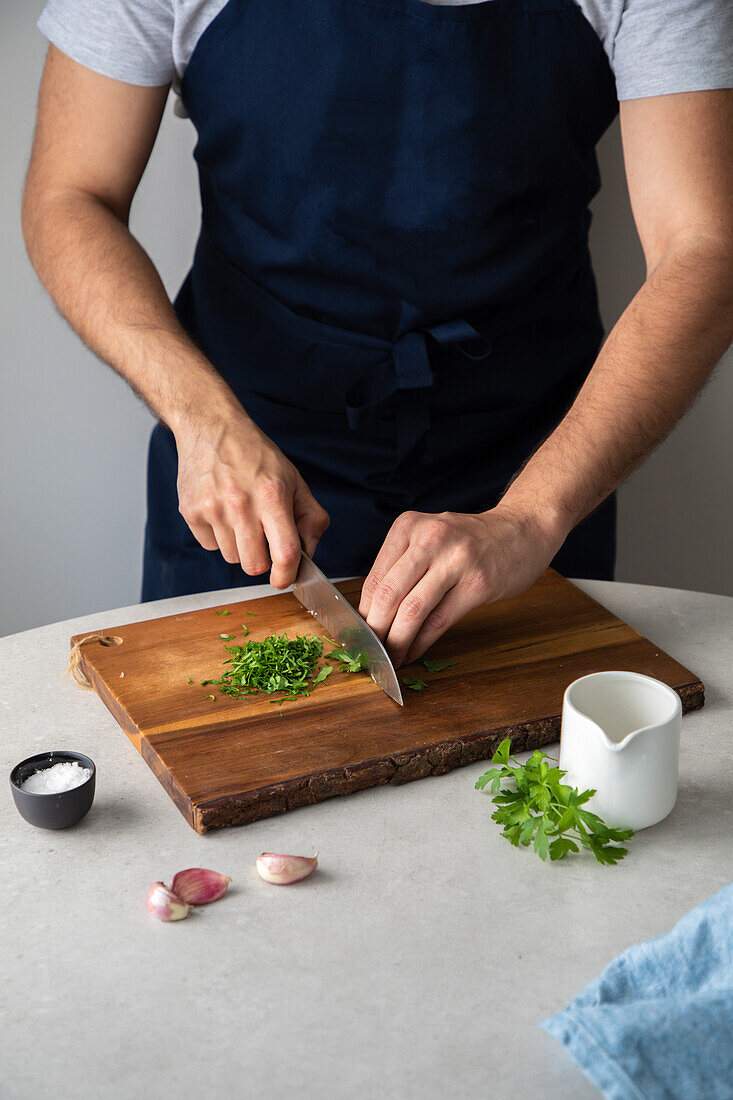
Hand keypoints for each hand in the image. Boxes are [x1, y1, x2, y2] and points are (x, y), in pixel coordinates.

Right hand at [176, 408, 329, 588]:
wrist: (211, 428)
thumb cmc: (255, 455)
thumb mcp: (294, 479)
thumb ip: (310, 518)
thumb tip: (309, 553)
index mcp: (272, 495)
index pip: (285, 552)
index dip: (286, 574)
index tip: (284, 579)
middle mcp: (241, 504)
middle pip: (254, 566)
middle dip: (262, 561)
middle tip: (262, 539)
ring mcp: (212, 509)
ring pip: (232, 558)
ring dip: (240, 546)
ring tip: (240, 516)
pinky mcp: (191, 511)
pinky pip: (210, 546)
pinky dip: (218, 536)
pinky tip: (221, 510)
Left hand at [358, 504, 566, 666]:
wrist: (521, 530)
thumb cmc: (470, 541)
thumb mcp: (429, 538)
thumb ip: (401, 566)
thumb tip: (370, 613)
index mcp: (408, 526)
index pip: (375, 579)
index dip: (362, 614)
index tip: (358, 636)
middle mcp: (430, 539)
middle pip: (388, 595)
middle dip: (375, 632)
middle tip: (370, 653)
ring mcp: (456, 560)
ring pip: (412, 610)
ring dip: (396, 642)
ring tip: (390, 658)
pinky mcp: (478, 584)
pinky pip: (439, 621)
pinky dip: (421, 643)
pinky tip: (413, 652)